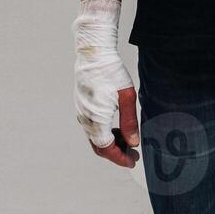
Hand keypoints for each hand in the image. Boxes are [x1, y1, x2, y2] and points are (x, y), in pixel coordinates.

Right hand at [74, 0, 139, 166]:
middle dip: (116, 153)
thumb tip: (133, 142)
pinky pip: (91, 127)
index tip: (133, 160)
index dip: (121, 158)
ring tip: (127, 137)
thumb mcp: (126, 97)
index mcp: (97, 120)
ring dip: (110, 142)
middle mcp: (86, 119)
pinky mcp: (81, 106)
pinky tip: (115, 126)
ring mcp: (81, 113)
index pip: (107, 149)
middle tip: (132, 152)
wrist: (93, 53)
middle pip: (99, 147)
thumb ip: (129, 122)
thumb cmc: (111, 72)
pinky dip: (103, 132)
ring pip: (94, 137)